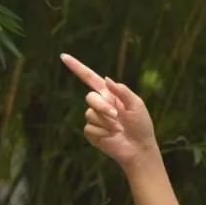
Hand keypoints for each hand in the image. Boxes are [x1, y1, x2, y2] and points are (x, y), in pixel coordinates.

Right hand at [60, 53, 158, 169]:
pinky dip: (103, 133)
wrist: (139, 148)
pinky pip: (89, 128)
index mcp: (110, 94)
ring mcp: (95, 119)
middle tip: (116, 116)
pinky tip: (112, 137)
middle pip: (90, 97)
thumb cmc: (141, 125)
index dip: (77, 67)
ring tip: (118, 129)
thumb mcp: (137, 104)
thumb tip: (106, 79)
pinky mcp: (92, 133)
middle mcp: (100, 104)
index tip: (63, 56)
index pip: (90, 78)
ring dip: (106, 122)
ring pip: (90, 114)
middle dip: (102, 106)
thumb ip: (122, 91)